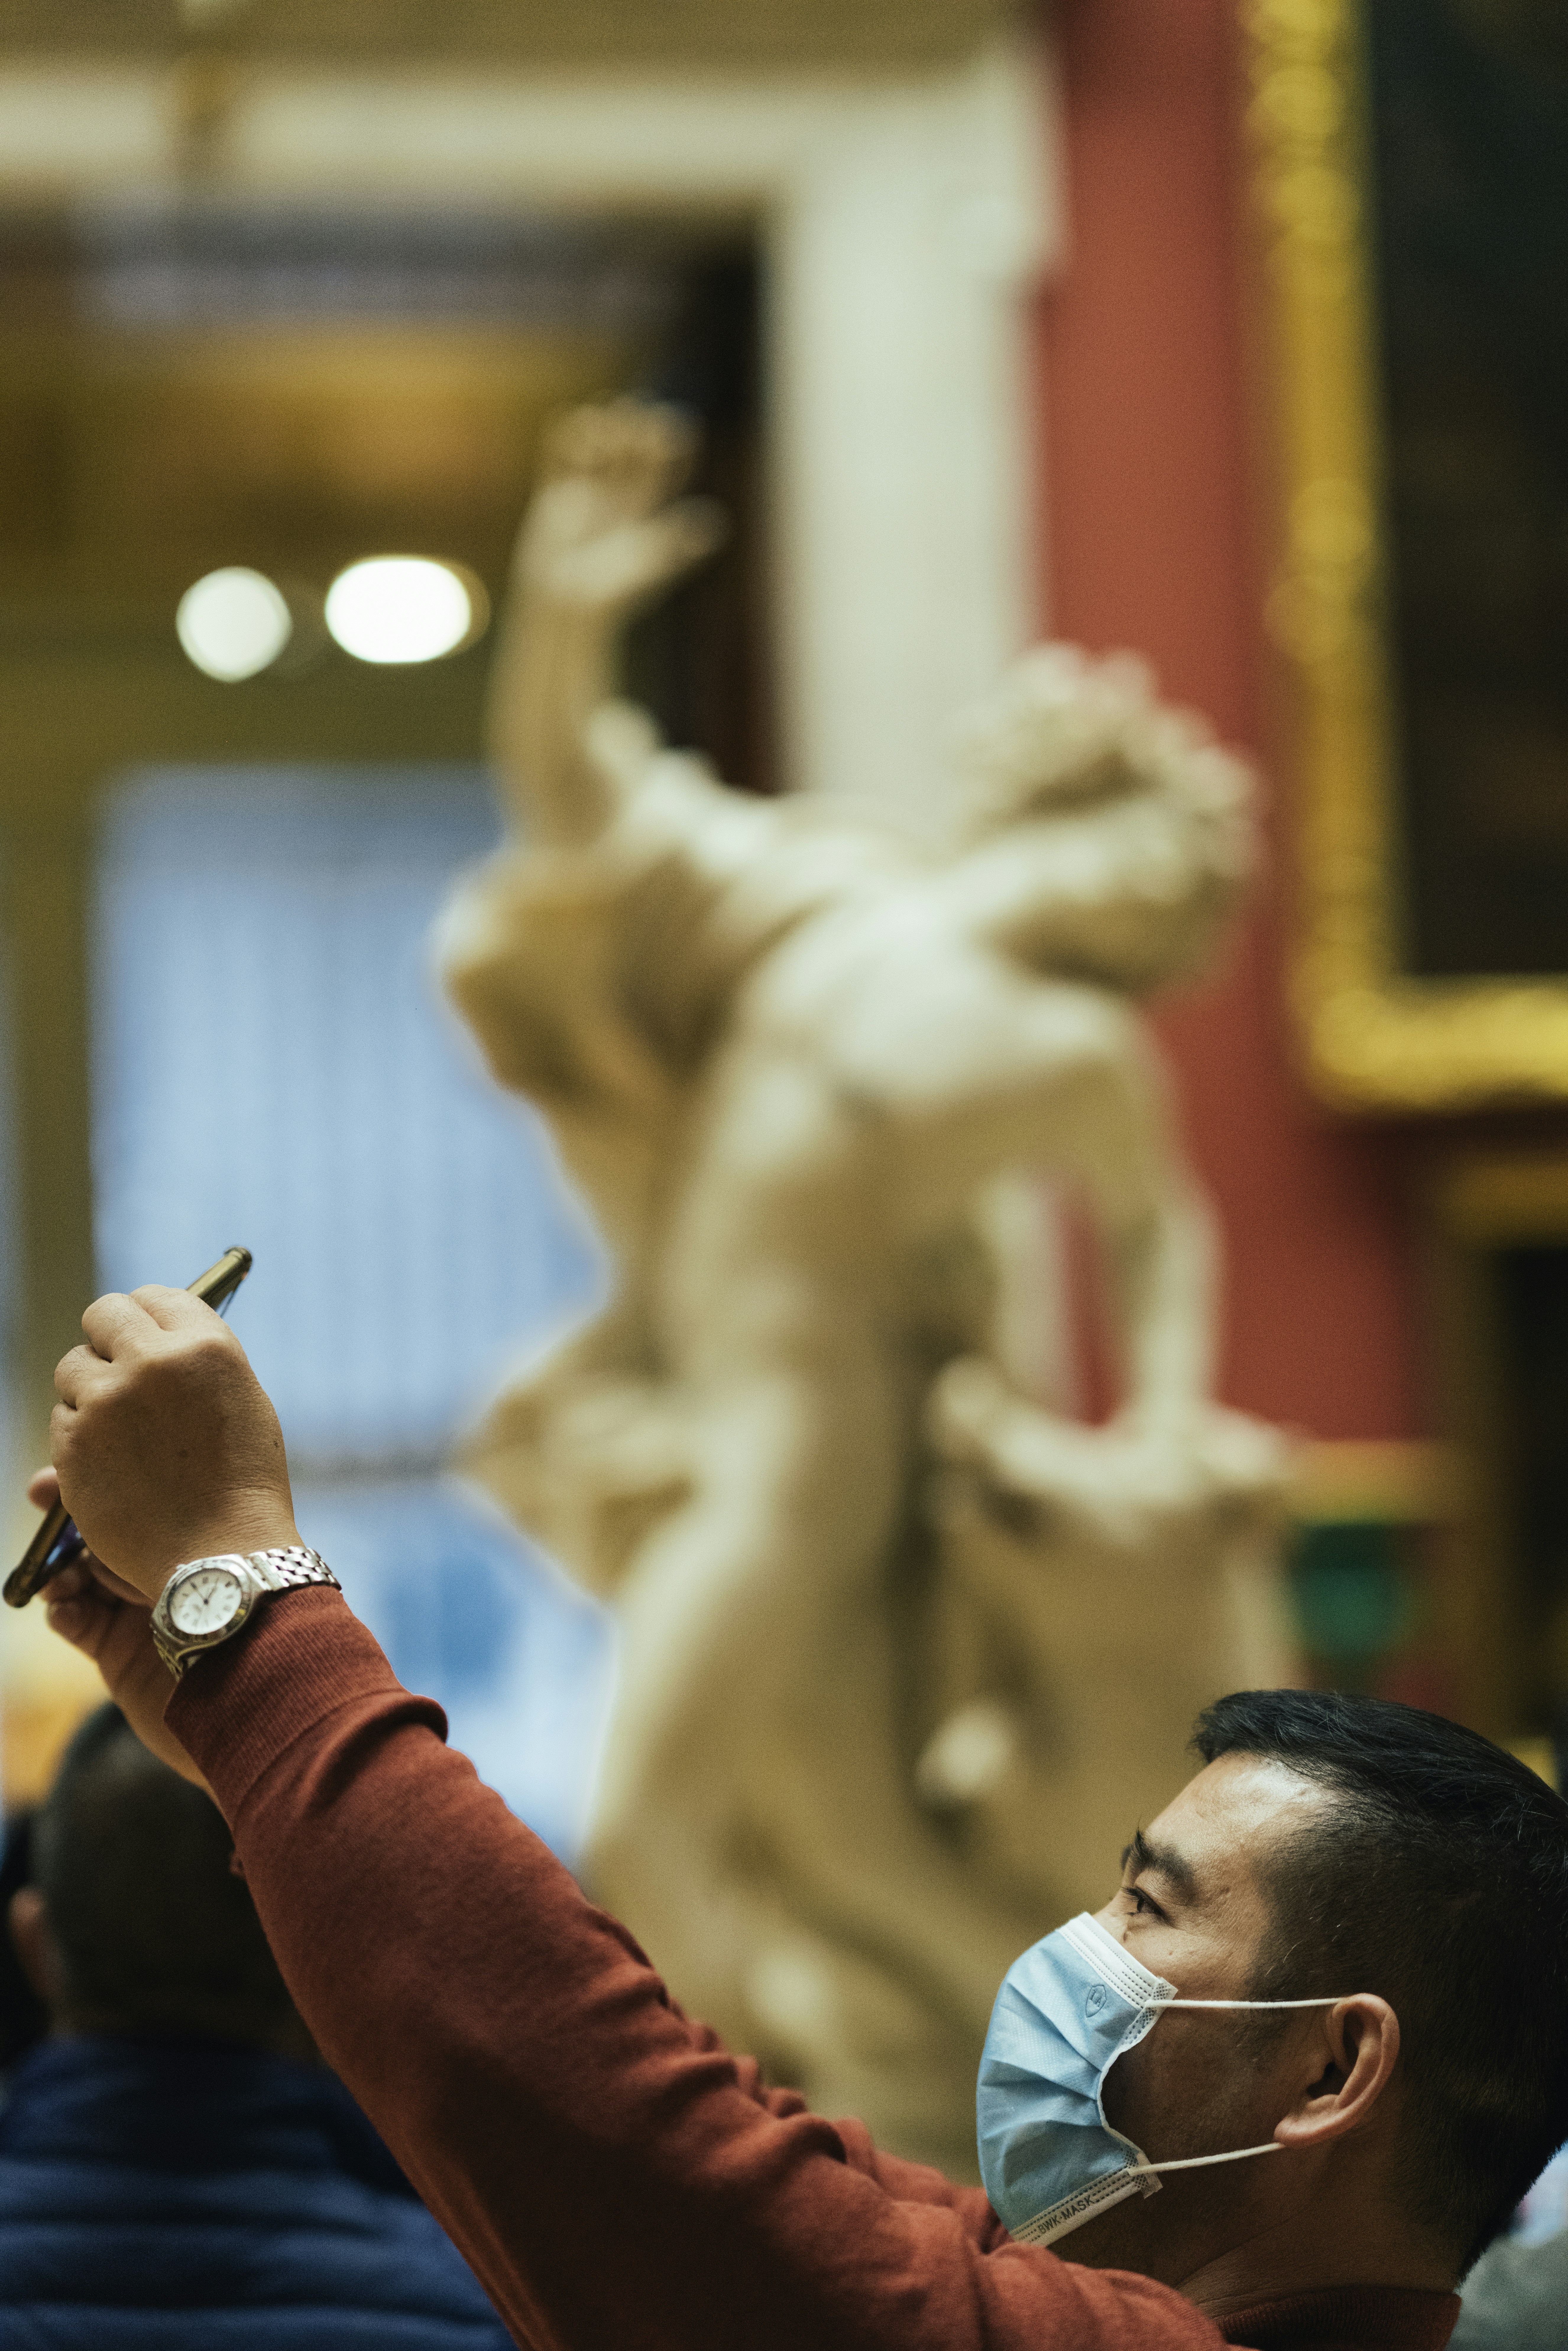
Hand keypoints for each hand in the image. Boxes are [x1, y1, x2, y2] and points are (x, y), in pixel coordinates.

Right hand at [28, 1469, 211, 1790]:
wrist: (252, 1694)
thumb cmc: (242, 1610)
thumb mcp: (203, 1554)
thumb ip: (159, 1524)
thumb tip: (111, 1491)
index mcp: (188, 1538)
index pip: (132, 1504)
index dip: (93, 1489)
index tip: (56, 1478)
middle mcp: (159, 1571)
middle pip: (100, 1534)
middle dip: (66, 1519)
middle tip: (42, 1496)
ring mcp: (136, 1612)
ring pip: (80, 1578)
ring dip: (60, 1569)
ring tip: (59, 1574)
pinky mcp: (118, 1654)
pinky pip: (79, 1623)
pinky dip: (66, 1612)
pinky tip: (67, 1610)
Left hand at [52, 1286, 298, 1600]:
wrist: (220, 1553)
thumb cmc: (242, 1480)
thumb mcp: (241, 1399)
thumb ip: (196, 1359)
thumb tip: (155, 1334)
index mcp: (205, 1345)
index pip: (154, 1296)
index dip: (146, 1314)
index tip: (144, 1333)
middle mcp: (153, 1362)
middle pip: (104, 1313)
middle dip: (107, 1336)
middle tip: (119, 1365)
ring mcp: (108, 1401)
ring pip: (74, 1367)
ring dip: (91, 1389)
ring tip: (125, 1430)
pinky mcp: (74, 1442)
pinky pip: (63, 1417)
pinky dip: (81, 1435)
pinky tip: (114, 1464)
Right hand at [517, 398, 725, 615]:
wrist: (564, 608)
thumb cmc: (611, 596)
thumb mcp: (649, 566)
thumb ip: (679, 543)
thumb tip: (716, 523)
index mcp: (644, 513)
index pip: (663, 472)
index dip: (670, 450)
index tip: (676, 431)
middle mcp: (616, 499)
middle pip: (631, 456)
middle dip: (636, 433)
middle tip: (641, 412)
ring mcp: (584, 496)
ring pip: (597, 452)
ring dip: (602, 431)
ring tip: (608, 413)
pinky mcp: (554, 498)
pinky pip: (558, 461)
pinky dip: (563, 440)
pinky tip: (571, 420)